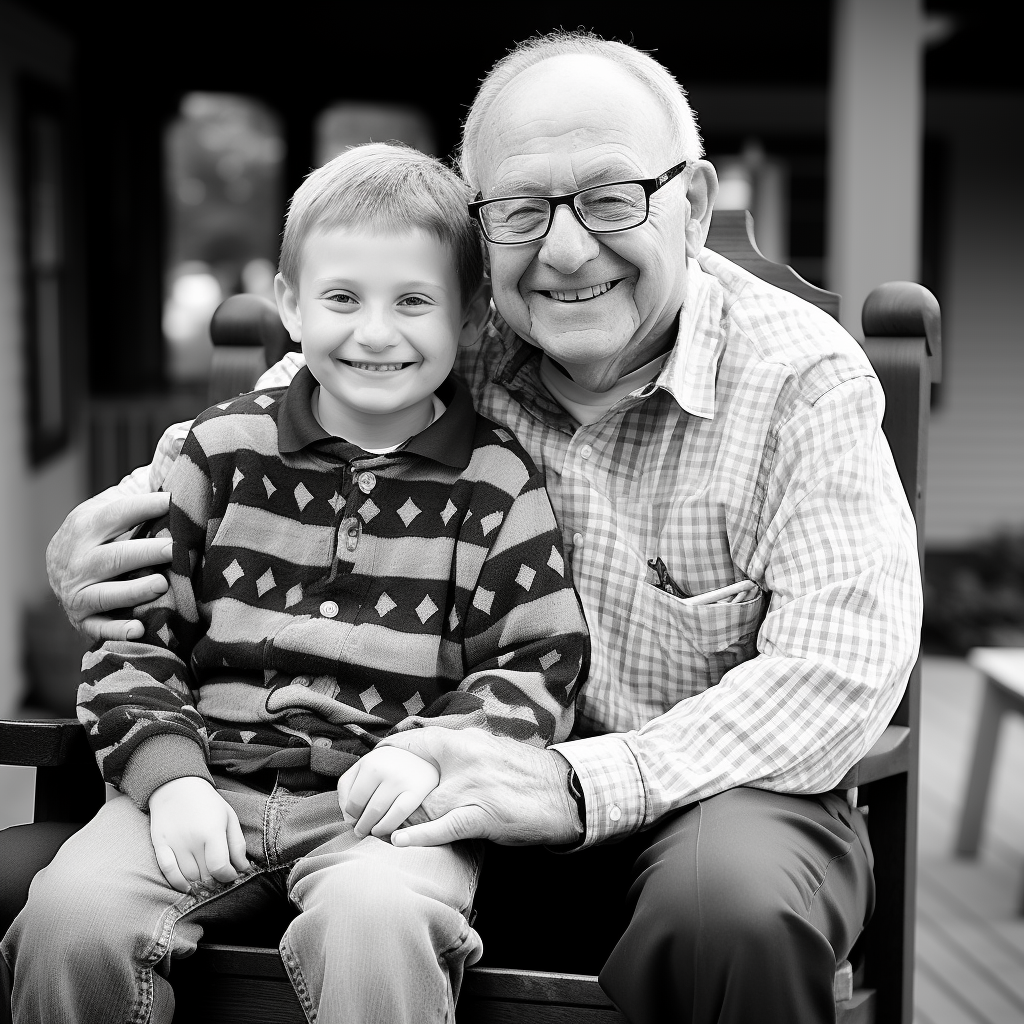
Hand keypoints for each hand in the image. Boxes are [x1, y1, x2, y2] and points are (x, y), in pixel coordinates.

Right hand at [46, 490, 171, 640]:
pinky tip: (139, 629)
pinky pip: (100, 629)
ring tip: (161, 585)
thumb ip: (141, 484)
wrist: (62, 569)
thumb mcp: (112, 504)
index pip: (117, 514)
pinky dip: (118, 631)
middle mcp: (79, 560)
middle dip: (144, 553)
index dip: (145, 507)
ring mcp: (79, 592)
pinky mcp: (85, 621)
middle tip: (173, 550)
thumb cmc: (105, 532)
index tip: (173, 502)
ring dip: (133, 591)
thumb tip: (179, 443)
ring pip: (105, 594)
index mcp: (87, 526)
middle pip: (113, 557)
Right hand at [148, 776, 249, 892]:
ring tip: (207, 880)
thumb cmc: (207, 802)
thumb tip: (243, 868)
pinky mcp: (160, 845)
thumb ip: (237, 844)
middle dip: (216, 881)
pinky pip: (168, 871)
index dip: (228, 876)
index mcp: (212, 830)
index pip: (219, 866)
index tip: (232, 875)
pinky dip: (177, 883)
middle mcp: (192, 839)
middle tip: (220, 878)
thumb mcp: (229, 817)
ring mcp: (174, 843)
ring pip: (188, 876)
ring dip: (199, 883)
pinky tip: (187, 887)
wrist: (176, 786)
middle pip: (204, 874)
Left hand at [337, 746, 439, 840]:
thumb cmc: (386, 765)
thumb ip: (347, 789)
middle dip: (362, 826)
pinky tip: (386, 830)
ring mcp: (402, 780)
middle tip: (363, 831)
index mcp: (369, 763)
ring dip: (373, 829)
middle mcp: (385, 770)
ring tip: (373, 831)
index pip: (352, 802)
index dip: (351, 816)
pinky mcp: (417, 790)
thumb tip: (349, 819)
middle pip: (366, 810)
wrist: (422, 754)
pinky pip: (399, 814)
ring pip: (380, 814)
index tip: (356, 820)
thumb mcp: (362, 768)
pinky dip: (388, 826)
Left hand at [376, 728, 580, 847]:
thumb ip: (460, 753)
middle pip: (414, 777)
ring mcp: (474, 788)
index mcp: (468, 741)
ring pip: (423, 804)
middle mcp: (467, 760)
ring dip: (401, 820)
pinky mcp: (483, 815)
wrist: (561, 792)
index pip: (419, 740)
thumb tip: (429, 756)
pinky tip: (399, 841)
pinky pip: (445, 826)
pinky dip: (421, 836)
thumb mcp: (489, 750)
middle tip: (366, 806)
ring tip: (378, 830)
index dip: (392, 753)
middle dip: (389, 794)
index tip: (372, 762)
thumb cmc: (523, 774)